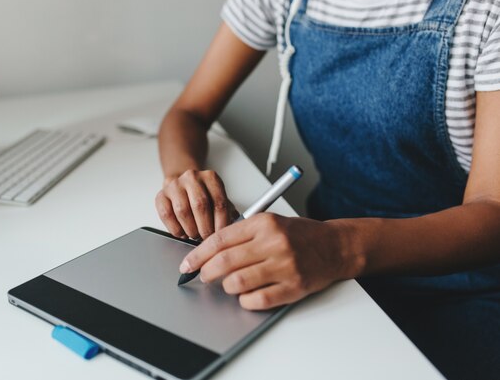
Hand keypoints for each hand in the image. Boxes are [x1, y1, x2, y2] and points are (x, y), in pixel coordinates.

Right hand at [155, 169, 237, 239]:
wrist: (183, 186)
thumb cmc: (204, 197)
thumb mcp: (218, 200)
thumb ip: (227, 212)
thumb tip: (235, 228)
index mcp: (210, 177)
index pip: (219, 202)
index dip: (221, 222)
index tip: (221, 235)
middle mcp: (192, 177)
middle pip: (200, 206)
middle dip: (205, 228)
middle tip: (207, 239)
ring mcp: (174, 185)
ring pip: (182, 211)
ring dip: (190, 229)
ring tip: (195, 235)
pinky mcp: (160, 195)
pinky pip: (166, 215)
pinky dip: (176, 229)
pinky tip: (182, 233)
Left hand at [179, 213, 361, 309]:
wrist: (335, 246)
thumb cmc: (300, 235)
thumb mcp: (270, 223)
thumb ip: (241, 234)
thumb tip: (208, 252)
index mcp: (264, 223)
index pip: (220, 239)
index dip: (199, 254)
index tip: (188, 264)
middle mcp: (274, 243)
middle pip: (225, 261)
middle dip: (207, 272)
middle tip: (203, 276)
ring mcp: (285, 266)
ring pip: (238, 282)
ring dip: (227, 286)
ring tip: (229, 284)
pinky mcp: (294, 287)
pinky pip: (258, 300)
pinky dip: (246, 300)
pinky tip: (247, 295)